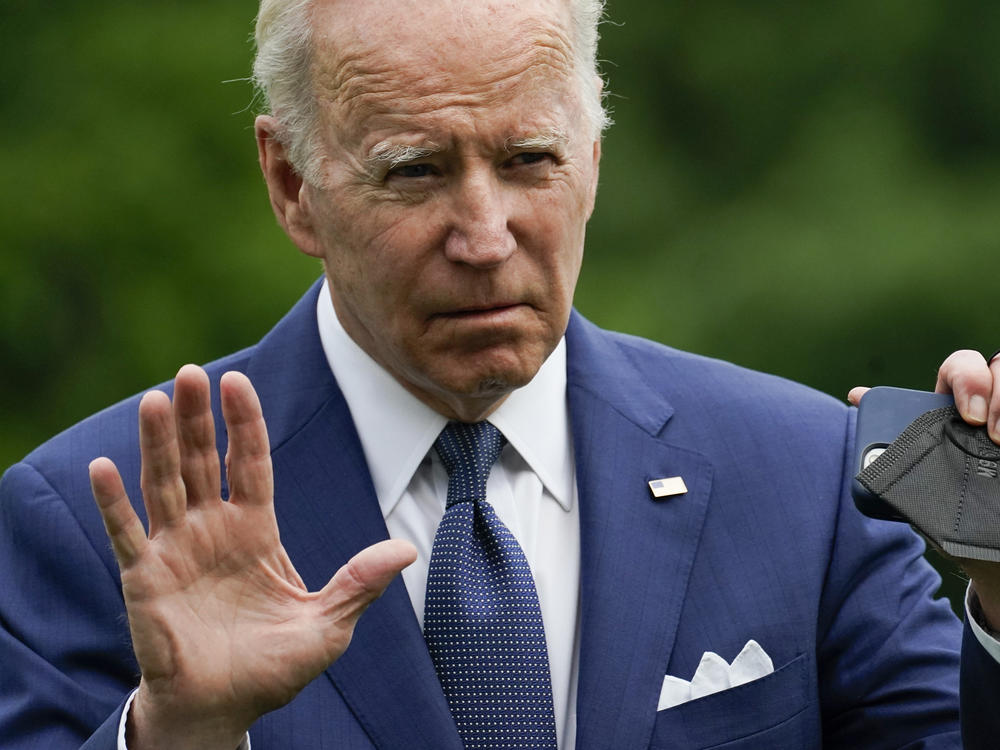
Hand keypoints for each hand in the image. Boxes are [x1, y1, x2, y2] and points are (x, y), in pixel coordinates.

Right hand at [89, 365, 416, 749]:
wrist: (223, 710)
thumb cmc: (274, 668)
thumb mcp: (328, 625)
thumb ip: (359, 582)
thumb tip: (406, 550)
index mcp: (255, 530)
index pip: (249, 464)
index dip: (244, 423)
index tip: (237, 382)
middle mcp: (213, 529)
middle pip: (202, 460)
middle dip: (197, 418)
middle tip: (190, 373)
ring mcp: (175, 549)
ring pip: (164, 483)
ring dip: (156, 443)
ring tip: (155, 399)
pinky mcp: (143, 577)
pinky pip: (125, 533)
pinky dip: (113, 502)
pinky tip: (104, 466)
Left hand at [849, 349, 999, 627]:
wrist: (985, 546)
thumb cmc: (945, 502)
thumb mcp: (918, 471)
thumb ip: (896, 437)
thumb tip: (856, 395)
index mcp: (953, 402)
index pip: (961, 367)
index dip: (967, 379)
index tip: (968, 417)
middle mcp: (988, 403)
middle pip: (999, 369)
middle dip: (999, 393)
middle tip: (995, 435)